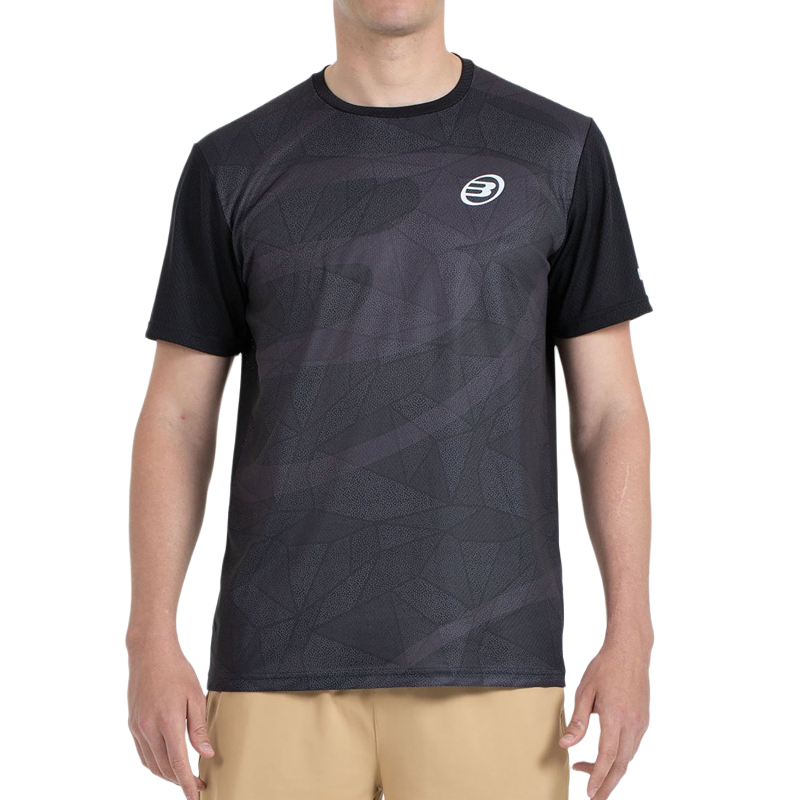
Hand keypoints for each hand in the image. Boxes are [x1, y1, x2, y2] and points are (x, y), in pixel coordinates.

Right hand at [126, 636, 213, 799]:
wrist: (150, 653)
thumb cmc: (175, 670)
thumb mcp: (195, 696)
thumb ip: (199, 728)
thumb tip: (206, 753)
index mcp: (168, 722)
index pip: (179, 762)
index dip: (188, 782)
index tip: (196, 794)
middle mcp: (149, 728)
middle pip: (164, 767)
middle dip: (180, 780)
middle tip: (196, 784)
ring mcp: (138, 727)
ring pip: (151, 763)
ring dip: (167, 774)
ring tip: (183, 777)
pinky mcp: (133, 724)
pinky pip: (143, 752)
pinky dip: (155, 763)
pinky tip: (166, 762)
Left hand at [558, 633, 652, 799]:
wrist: (630, 650)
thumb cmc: (607, 666)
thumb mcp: (584, 691)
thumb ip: (577, 721)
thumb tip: (566, 743)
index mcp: (615, 716)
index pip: (607, 756)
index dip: (597, 777)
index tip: (589, 791)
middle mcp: (632, 723)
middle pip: (621, 764)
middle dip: (607, 784)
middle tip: (593, 796)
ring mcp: (640, 722)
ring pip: (628, 757)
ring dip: (612, 770)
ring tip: (593, 774)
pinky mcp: (643, 719)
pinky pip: (633, 745)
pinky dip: (621, 757)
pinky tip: (608, 756)